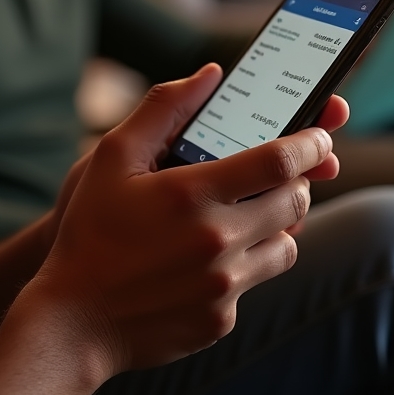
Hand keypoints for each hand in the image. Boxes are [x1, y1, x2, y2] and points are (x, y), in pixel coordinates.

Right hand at [25, 65, 346, 377]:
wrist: (72, 320)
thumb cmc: (90, 228)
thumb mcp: (112, 156)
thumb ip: (163, 108)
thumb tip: (210, 74)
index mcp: (193, 193)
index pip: (279, 160)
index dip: (311, 142)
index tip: (321, 134)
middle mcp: (217, 240)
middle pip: (295, 202)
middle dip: (299, 180)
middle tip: (281, 171)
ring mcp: (223, 285)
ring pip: (287, 244)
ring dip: (279, 222)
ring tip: (247, 211)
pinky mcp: (222, 319)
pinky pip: (256, 280)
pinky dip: (248, 261)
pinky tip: (211, 255)